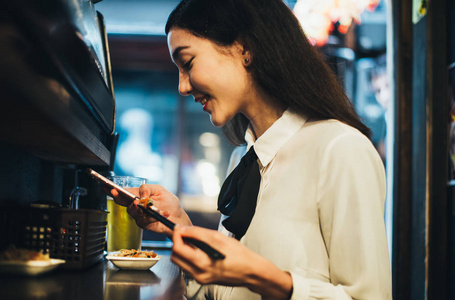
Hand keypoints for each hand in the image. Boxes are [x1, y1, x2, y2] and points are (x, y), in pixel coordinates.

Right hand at [110, 184, 191, 236]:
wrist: (176, 216)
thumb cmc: (168, 201)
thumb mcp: (159, 189)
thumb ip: (147, 189)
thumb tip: (141, 194)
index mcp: (138, 194)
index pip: (123, 192)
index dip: (114, 191)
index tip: (108, 188)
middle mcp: (135, 205)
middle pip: (124, 202)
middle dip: (121, 199)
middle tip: (131, 199)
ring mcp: (138, 215)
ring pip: (133, 211)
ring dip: (143, 208)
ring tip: (152, 207)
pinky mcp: (143, 223)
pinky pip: (144, 220)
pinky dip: (154, 216)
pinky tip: (163, 213)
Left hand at [171, 226, 292, 298]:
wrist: (250, 271)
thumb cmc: (240, 255)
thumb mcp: (218, 238)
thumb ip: (197, 233)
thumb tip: (183, 229)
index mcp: (203, 263)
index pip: (178, 248)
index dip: (176, 235)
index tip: (179, 228)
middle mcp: (199, 274)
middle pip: (175, 257)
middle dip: (177, 243)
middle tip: (185, 234)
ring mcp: (200, 278)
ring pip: (180, 262)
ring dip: (182, 250)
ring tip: (193, 241)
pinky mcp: (202, 279)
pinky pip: (188, 267)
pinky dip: (189, 257)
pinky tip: (198, 250)